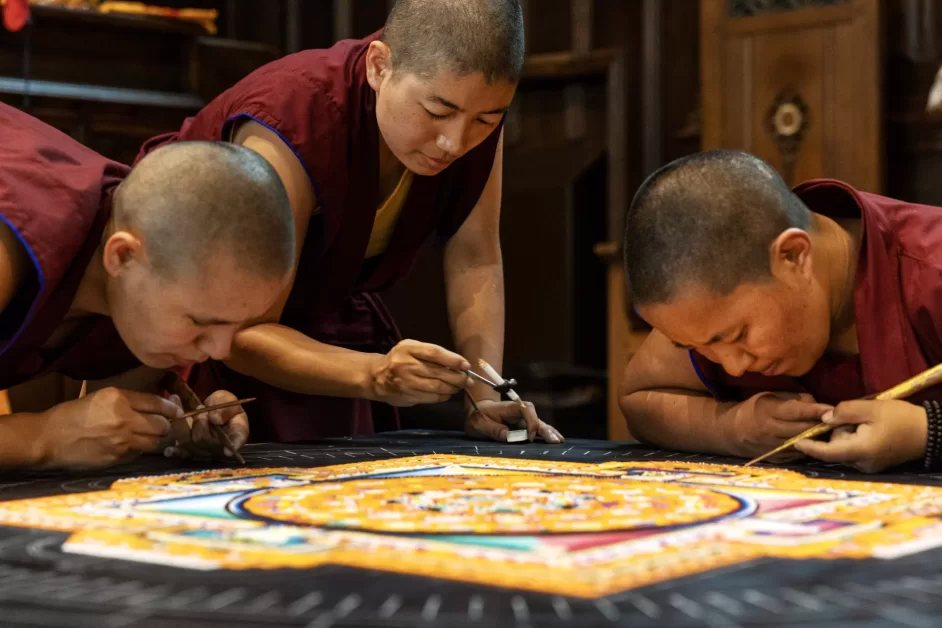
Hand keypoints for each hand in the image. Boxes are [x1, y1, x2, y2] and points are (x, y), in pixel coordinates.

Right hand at [38, 387, 180, 468]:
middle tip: (163, 424)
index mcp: (118, 399)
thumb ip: (130, 400)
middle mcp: (124, 420)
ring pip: (156, 443)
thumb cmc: (73, 414)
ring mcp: (121, 442)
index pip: (157, 403)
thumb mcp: (102, 398)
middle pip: (163, 425)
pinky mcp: (117, 458)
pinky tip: (131, 445)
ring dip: (157, 439)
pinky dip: (140, 450)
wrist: (48, 438)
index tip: (176, 409)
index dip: (171, 407)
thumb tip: (160, 403)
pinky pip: (139, 454)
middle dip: (167, 425)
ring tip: (150, 436)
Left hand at [165, 390, 249, 460]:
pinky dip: (174, 451)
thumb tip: (215, 419)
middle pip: (204, 439)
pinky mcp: (190, 452)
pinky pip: (181, 453)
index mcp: (237, 431)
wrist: (209, 411)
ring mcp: (205, 451)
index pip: (238, 438)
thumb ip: (224, 408)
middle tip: (201, 409)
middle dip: (199, 422)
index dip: (234, 445)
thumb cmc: (221, 406)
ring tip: (182, 410)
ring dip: (182, 426)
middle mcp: (221, 446)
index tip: (228, 452)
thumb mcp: (226, 399)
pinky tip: (169, 450)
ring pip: (189, 443)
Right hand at [369, 339, 471, 405]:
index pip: (435, 353)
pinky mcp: (408, 395)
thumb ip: (431, 354)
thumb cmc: (400, 360)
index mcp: (408, 348)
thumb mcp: (411, 349)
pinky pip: (432, 397)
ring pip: (437, 386)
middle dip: (457, 377)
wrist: (376, 377)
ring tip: (459, 387)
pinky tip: (447, 393)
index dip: (453, 360)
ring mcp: (406, 381)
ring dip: (452, 388)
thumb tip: (458, 364)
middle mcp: (406, 364)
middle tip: (468, 380)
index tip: (466, 365)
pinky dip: (443, 396)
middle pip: (438, 372)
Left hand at [464, 399, 564, 442]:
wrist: (478, 411)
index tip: (530, 438)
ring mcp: (523, 418)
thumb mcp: (480, 424)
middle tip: (554, 441)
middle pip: (536, 418)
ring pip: (539, 423)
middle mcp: (520, 411)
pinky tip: (557, 438)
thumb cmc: (479, 417)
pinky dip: (547, 433)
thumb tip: (509, 437)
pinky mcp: (524, 424)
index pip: (526, 410)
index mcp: (509, 407)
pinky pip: (537, 428)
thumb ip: (494, 430)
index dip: (530, 422)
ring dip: (549, 432)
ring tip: (560, 441)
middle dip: (545, 430)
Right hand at [726, 392, 831, 458]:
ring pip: (804, 444)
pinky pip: (799, 454)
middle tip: (836, 420)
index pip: (797, 412)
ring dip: (818, 438)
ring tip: (830, 432)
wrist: (732, 432)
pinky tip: (816, 442)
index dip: (816, 411)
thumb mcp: (769, 397)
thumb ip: (793, 399)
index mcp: (768, 411)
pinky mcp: (778, 459)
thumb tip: (816, 405)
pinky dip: (809, 447)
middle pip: (803, 429)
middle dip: (821, 425)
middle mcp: (770, 431)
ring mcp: (774, 447)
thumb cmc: (754, 409)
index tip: (832, 409)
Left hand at [793, 399, 926, 472]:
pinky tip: (870, 429)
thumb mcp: (871, 408)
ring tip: (867, 422)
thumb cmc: (901, 418)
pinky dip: (855, 439)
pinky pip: (855, 451)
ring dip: (847, 435)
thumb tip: (824, 419)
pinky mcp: (875, 464)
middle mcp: (862, 463)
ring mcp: (869, 466)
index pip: (827, 452)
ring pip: (845, 449)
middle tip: (857, 417)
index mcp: (860, 451)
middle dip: (837, 432)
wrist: (931, 432)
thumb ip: (844, 412)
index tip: (794, 442)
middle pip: (836, 448)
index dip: (809, 447)